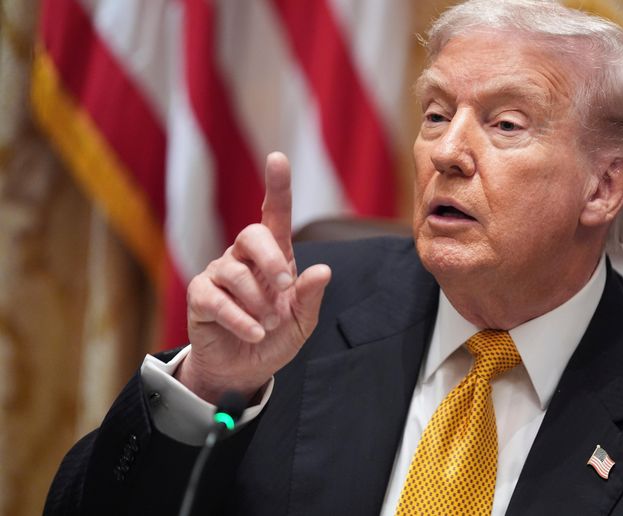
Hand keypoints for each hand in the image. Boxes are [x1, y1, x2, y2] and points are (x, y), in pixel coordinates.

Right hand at [178, 152, 330, 403]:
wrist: (245, 370)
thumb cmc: (275, 337)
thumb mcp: (301, 321)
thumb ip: (310, 296)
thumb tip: (324, 270)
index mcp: (275, 256)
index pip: (274, 214)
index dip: (277, 186)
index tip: (277, 158)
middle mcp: (244, 258)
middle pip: (251, 235)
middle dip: (270, 260)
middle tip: (285, 290)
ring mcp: (219, 274)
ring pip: (234, 271)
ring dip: (258, 302)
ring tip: (269, 325)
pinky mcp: (200, 297)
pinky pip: (216, 299)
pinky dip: (240, 318)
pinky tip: (254, 333)